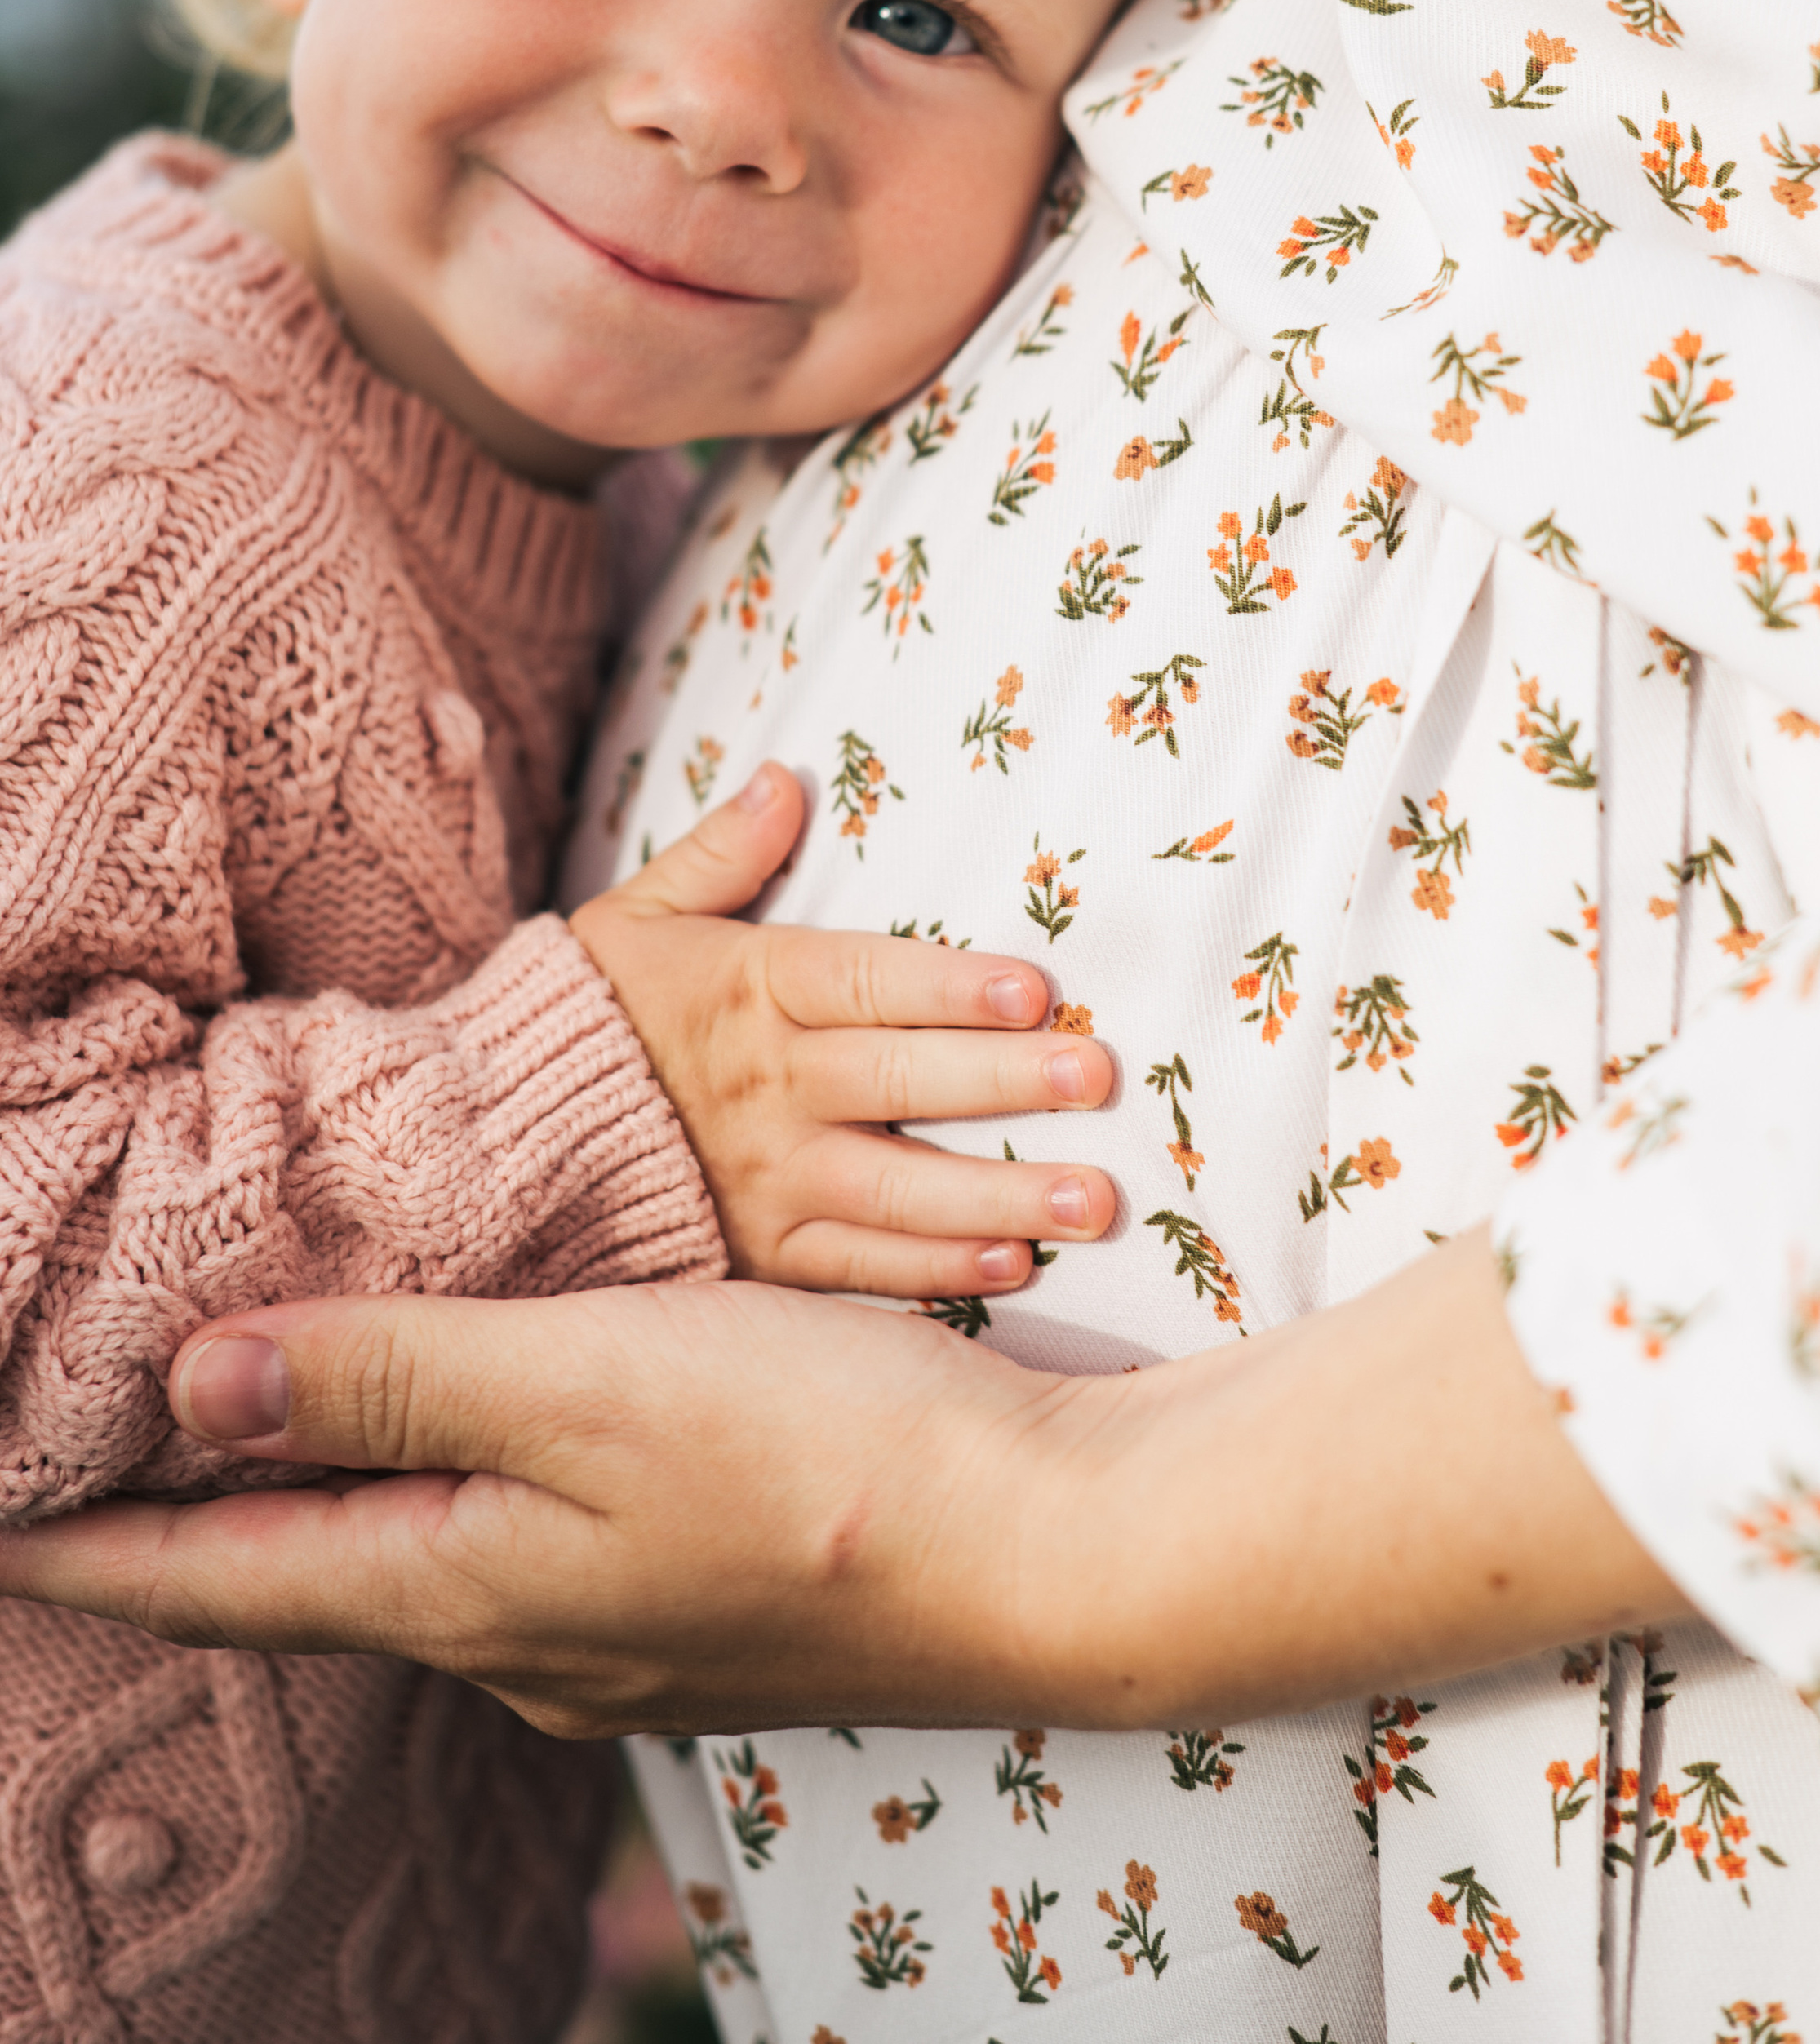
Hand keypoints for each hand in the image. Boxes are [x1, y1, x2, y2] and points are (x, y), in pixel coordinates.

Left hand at [0, 1238, 1681, 1741]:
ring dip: (333, 1499)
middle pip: (315, 1579)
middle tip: (107, 1460)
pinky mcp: (696, 1598)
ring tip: (267, 1439)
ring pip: (422, 1562)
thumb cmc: (823, 1457)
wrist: (1050, 1555)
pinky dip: (460, 1487)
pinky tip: (489, 1437)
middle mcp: (520, 1639)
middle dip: (202, 1527)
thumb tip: (187, 1384)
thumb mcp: (589, 1383)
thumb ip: (394, 1373)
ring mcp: (614, 1634)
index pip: (227, 1574)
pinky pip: (522, 1549)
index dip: (98, 1542)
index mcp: (468, 1590)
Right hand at [569, 763, 1115, 1297]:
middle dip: (1004, 1081)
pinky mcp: (756, 1258)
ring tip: (1093, 1200)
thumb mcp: (638, 917)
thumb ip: (720, 853)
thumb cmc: (593, 1016)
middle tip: (1097, 1076)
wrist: (493, 1138)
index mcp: (744, 991)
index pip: (860, 983)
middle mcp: (762, 1088)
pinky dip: (933, 1271)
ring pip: (896, 1191)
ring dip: (999, 1196)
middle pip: (897, 1081)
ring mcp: (762, 1180)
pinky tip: (1013, 1263)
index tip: (1035, 991)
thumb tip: (784, 777)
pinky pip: (857, 1268)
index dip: (948, 987)